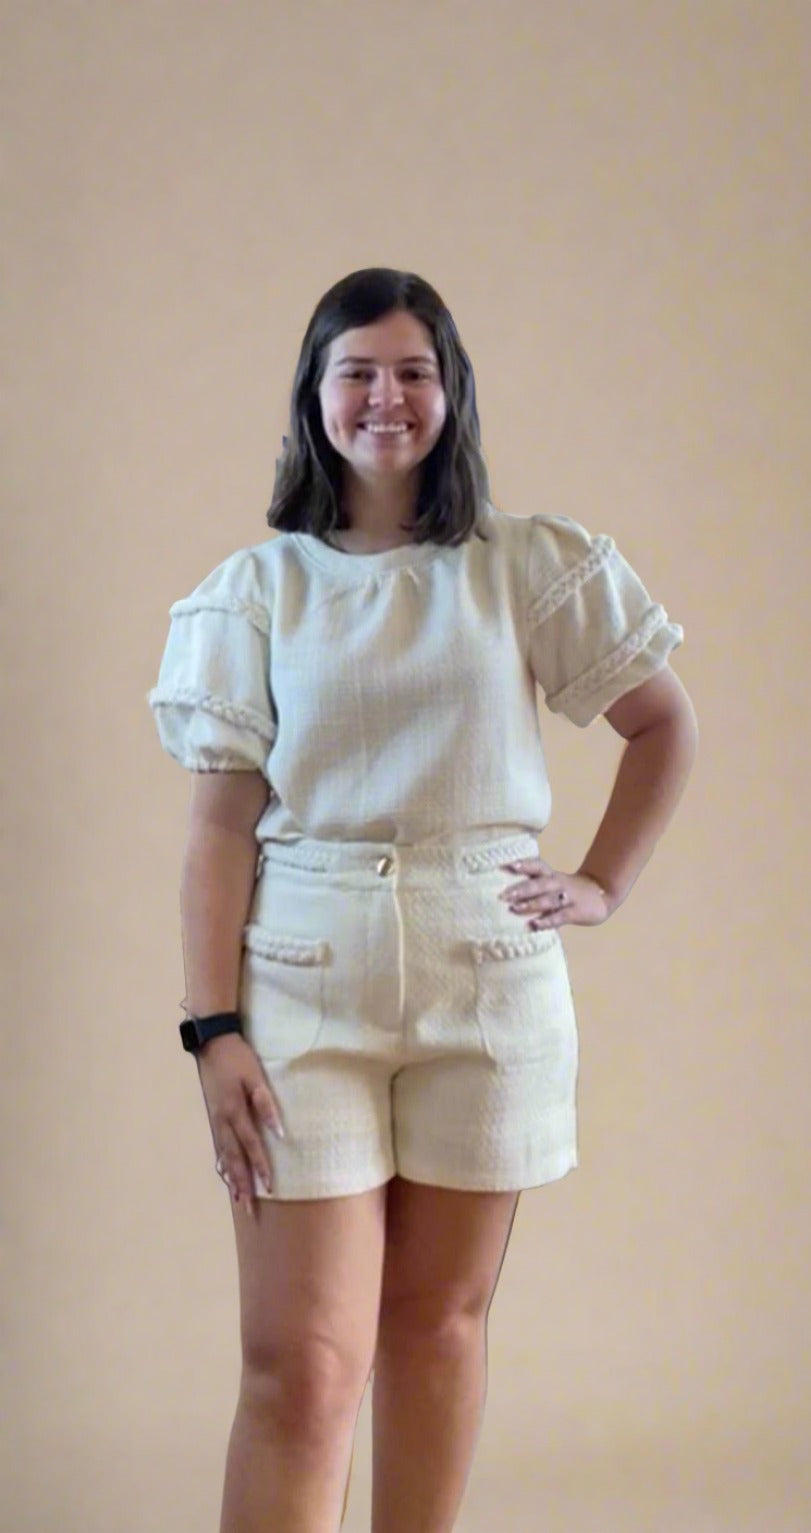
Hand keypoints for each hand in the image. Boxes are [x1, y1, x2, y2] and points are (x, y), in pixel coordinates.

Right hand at [196, 1033, 285, 1210]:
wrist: (212, 1043)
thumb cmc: (238, 1059)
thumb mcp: (255, 1076)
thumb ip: (266, 1104)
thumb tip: (279, 1132)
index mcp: (234, 1112)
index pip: (251, 1147)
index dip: (260, 1168)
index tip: (269, 1188)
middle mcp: (222, 1122)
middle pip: (234, 1159)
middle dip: (243, 1185)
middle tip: (250, 1209)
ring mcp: (215, 1120)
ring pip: (225, 1156)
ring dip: (232, 1179)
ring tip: (239, 1200)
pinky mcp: (214, 1116)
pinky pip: (219, 1147)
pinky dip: (224, 1164)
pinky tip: (227, 1174)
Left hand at [498, 856, 611, 929]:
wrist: (602, 894)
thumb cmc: (568, 891)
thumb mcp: (553, 883)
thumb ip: (534, 886)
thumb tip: (505, 893)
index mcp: (551, 875)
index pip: (537, 866)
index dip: (522, 865)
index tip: (505, 866)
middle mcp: (558, 884)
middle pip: (539, 884)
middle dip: (521, 888)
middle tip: (503, 895)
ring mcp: (567, 898)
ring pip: (548, 900)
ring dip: (531, 904)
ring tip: (514, 909)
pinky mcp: (575, 912)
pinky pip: (559, 916)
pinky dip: (546, 921)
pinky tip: (534, 925)